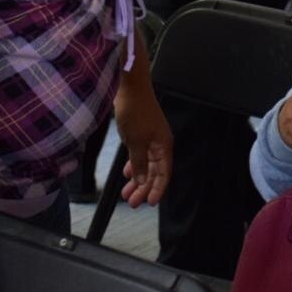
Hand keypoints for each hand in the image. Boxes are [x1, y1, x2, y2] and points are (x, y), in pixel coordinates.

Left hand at [114, 85, 172, 207]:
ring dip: (137, 179)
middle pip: (155, 171)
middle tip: (132, 203)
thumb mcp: (135, 141)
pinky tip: (127, 173)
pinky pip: (140, 156)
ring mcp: (150, 139)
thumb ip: (139, 163)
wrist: (129, 88)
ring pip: (146, 165)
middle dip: (144, 188)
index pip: (164, 172)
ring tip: (127, 193)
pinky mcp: (140, 134)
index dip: (158, 189)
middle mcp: (160, 143)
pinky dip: (134, 166)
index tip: (149, 203)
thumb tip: (142, 181)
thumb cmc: (135, 111)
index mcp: (164, 145)